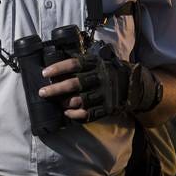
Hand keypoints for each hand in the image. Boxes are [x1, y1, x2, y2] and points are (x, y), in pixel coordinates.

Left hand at [39, 46, 160, 121]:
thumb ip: (83, 63)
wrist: (132, 85)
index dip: (58, 68)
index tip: (44, 73)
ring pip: (80, 100)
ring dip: (65, 103)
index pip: (75, 64)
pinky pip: (89, 113)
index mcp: (96, 64)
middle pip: (75, 83)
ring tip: (57, 103)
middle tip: (42, 92)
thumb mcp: (99, 61)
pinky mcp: (107, 107)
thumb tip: (58, 66)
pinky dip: (76, 115)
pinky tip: (67, 113)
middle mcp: (100, 78)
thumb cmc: (109, 71)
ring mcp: (104, 94)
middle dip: (56, 89)